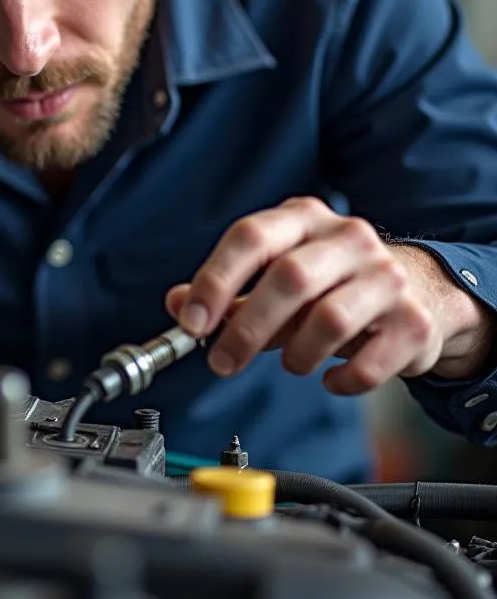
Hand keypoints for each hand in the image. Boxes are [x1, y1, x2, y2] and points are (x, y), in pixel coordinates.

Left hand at [165, 196, 493, 394]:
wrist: (422, 293)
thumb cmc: (334, 284)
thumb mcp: (275, 277)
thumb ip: (227, 292)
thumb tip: (177, 304)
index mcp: (303, 219)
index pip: (251, 237)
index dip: (215, 281)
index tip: (191, 322)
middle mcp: (348, 238)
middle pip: (288, 278)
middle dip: (246, 328)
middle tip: (222, 362)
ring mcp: (387, 277)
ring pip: (329, 319)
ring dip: (296, 354)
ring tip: (291, 363)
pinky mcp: (414, 321)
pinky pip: (368, 362)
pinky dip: (340, 379)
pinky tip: (329, 377)